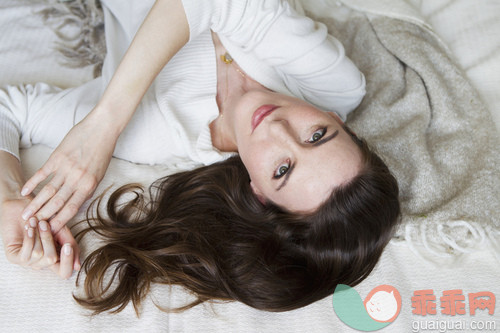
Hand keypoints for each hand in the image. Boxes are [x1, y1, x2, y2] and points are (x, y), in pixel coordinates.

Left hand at [1, 198, 79, 278]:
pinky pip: (26, 254)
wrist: (21, 206)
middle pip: (52, 261)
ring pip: (40, 255)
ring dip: (38, 234)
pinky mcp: (14, 257)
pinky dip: (29, 238)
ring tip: (34, 222)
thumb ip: (70, 245)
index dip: (67, 262)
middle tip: (45, 223)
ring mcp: (27, 261)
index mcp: (55, 257)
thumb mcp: (61, 230)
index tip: (67, 246)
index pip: (64, 272)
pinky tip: (29, 227)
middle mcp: (41, 262)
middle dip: (49, 239)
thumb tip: (77, 266)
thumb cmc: (43, 217)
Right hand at [20, 113, 116, 232]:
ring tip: (25, 214)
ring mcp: (66, 168)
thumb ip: (86, 189)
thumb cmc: (102, 152)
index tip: (51, 231)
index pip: (72, 209)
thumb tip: (76, 205)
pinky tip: (24, 192)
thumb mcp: (99, 175)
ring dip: (35, 204)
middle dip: (44, 216)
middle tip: (33, 226)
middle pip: (57, 203)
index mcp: (89, 185)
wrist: (102, 129)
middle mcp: (77, 179)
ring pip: (47, 191)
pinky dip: (32, 183)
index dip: (60, 221)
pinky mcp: (57, 157)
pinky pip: (42, 173)